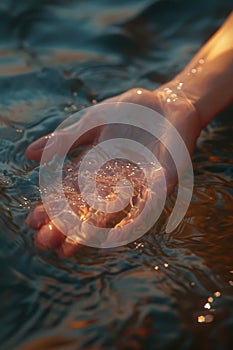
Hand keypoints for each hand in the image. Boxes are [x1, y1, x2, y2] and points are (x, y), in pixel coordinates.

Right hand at [26, 84, 200, 257]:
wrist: (167, 103)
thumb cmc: (129, 112)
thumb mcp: (91, 122)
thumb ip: (65, 139)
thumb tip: (28, 154)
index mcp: (94, 167)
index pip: (69, 191)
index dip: (51, 206)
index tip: (33, 221)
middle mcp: (112, 182)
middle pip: (86, 208)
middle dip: (66, 225)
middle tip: (45, 242)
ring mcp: (136, 185)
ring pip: (110, 213)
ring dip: (91, 231)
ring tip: (70, 248)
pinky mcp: (161, 182)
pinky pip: (146, 206)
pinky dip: (131, 221)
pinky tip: (113, 239)